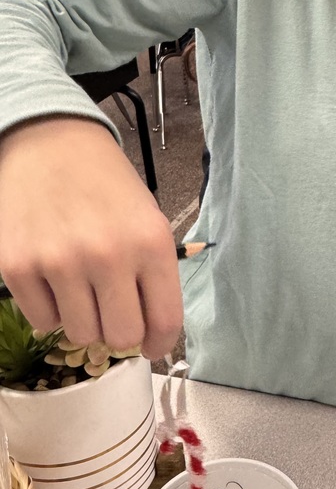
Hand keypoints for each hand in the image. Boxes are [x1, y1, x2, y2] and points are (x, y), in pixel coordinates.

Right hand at [0, 117, 182, 357]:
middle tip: (112, 308)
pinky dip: (50, 307)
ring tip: (81, 284)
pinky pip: (42, 320)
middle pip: (121, 336)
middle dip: (120, 329)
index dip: (159, 342)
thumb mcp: (147, 220)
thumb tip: (149, 333)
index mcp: (150, 242)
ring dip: (84, 318)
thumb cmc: (107, 185)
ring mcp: (59, 262)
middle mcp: (107, 255)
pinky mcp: (17, 267)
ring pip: (81, 335)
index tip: (151, 344)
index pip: (165, 321)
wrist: (50, 144)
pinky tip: (53, 276)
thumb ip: (153, 275)